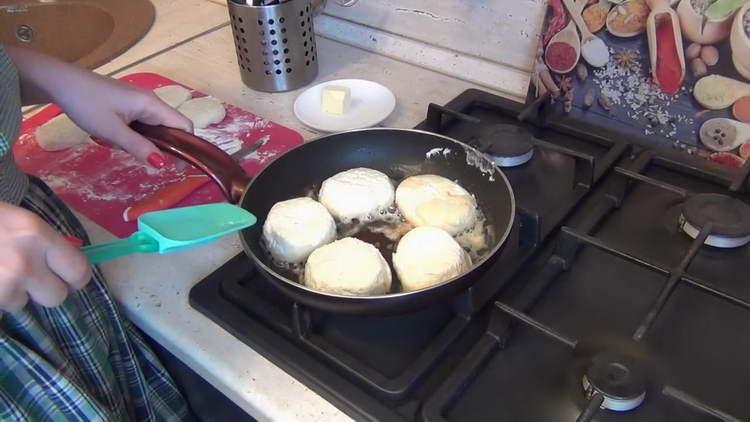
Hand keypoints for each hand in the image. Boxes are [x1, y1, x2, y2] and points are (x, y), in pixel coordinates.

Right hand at [0, 202, 90, 311]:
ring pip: (23, 304)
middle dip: (46, 290)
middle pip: (57, 296)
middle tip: (32, 279)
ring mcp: (4, 284)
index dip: (77, 278)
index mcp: (37, 233)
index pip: (79, 269)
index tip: (71, 278)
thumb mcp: (17, 219)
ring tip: (0, 273)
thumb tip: (66, 261)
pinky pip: (2, 308)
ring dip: (14, 294)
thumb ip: (45, 240)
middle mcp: (25, 263)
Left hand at [55, 73, 193, 166]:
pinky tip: (118, 139)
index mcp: (152, 105)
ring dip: (147, 141)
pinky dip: (137, 134)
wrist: (60, 82)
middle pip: (171, 127)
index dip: (187, 146)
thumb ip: (139, 147)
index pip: (184, 125)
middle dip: (164, 146)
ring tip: (124, 147)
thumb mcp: (112, 131)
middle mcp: (151, 101)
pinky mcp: (129, 103)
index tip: (178, 167)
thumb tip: (164, 164)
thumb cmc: (87, 104)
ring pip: (156, 127)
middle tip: (148, 162)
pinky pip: (143, 123)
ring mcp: (140, 101)